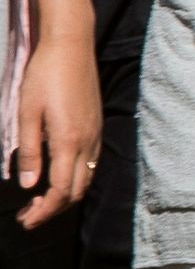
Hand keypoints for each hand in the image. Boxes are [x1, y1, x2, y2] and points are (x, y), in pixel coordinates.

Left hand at [14, 0, 97, 228]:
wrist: (72, 47)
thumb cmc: (44, 76)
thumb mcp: (26, 113)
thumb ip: (29, 150)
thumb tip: (28, 185)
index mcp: (68, 141)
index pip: (59, 190)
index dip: (43, 211)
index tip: (25, 221)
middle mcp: (87, 143)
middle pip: (76, 191)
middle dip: (53, 209)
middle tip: (28, 218)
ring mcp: (95, 135)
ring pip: (85, 179)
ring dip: (65, 196)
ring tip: (41, 202)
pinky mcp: (96, 127)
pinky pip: (90, 164)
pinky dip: (75, 180)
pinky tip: (59, 177)